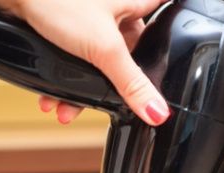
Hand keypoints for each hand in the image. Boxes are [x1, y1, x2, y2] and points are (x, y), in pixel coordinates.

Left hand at [0, 0, 170, 125]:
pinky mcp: (66, 30)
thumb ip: (131, 84)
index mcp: (133, 4)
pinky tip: (53, 100)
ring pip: (96, 63)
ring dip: (82, 91)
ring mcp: (89, 21)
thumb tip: (158, 112)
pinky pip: (73, 62)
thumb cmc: (58, 3)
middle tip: (106, 104)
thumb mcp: (104, 50)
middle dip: (112, 85)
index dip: (168, 43)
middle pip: (127, 54)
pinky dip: (63, 82)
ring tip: (67, 109)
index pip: (163, 21)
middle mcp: (115, 10)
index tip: (170, 60)